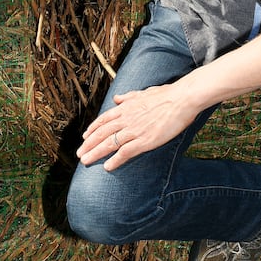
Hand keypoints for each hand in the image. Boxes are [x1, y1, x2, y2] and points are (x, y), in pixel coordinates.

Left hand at [77, 82, 200, 169]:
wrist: (181, 99)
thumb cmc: (166, 95)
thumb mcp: (143, 92)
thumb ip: (128, 97)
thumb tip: (116, 98)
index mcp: (126, 107)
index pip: (103, 120)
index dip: (93, 129)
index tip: (85, 137)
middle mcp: (126, 119)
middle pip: (102, 133)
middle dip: (88, 144)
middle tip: (79, 154)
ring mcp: (134, 130)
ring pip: (109, 143)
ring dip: (95, 153)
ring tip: (85, 161)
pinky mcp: (145, 140)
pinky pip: (126, 152)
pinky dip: (115, 160)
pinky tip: (107, 167)